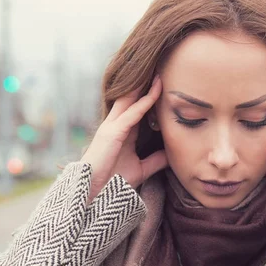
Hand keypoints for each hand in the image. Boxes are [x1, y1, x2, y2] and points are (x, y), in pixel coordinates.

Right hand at [81, 75, 167, 201]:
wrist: (94, 195)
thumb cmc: (113, 183)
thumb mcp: (140, 168)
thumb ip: (155, 160)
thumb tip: (172, 154)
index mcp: (120, 132)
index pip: (135, 107)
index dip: (146, 94)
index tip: (160, 82)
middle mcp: (114, 125)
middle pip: (130, 98)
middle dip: (143, 84)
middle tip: (159, 70)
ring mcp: (111, 127)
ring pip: (129, 100)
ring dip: (144, 86)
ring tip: (159, 72)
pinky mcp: (112, 133)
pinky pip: (132, 114)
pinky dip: (144, 102)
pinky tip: (155, 92)